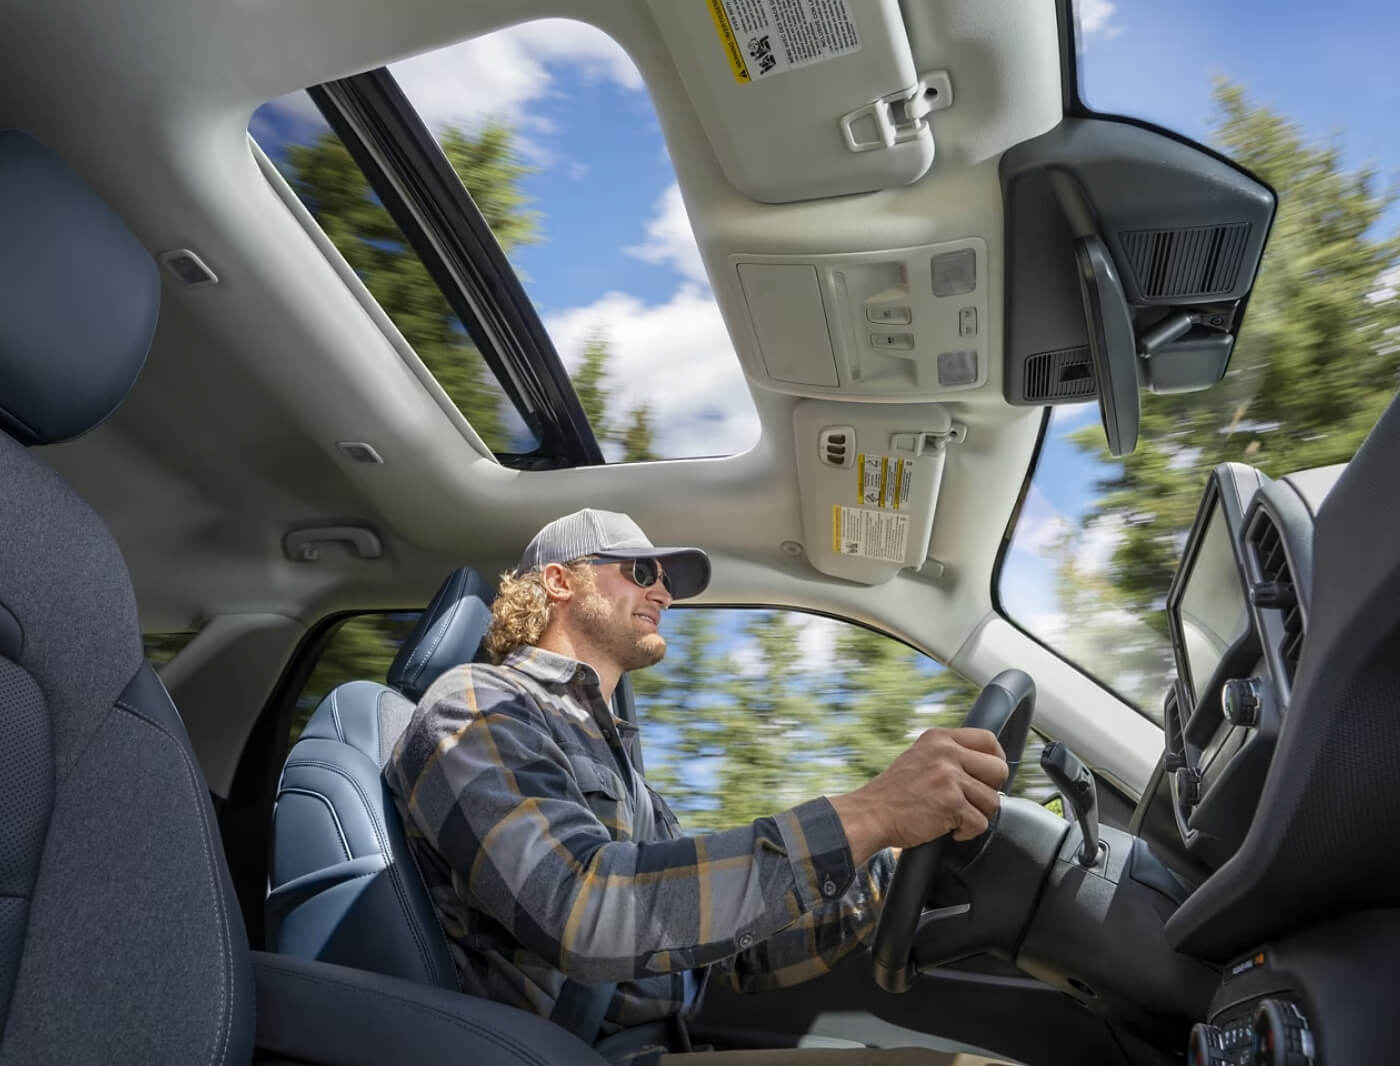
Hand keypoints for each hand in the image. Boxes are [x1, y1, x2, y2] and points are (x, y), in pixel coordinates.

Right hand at [829, 727, 1008, 864]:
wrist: (870, 814)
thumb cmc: (893, 793)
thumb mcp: (920, 757)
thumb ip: (949, 755)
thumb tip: (985, 766)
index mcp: (939, 738)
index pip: (988, 739)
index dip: (996, 759)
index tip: (989, 776)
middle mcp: (946, 752)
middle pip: (999, 769)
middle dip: (990, 790)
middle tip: (970, 800)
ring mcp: (949, 777)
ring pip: (992, 800)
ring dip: (976, 815)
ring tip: (953, 816)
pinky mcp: (952, 803)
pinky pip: (980, 823)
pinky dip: (966, 832)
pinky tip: (947, 828)